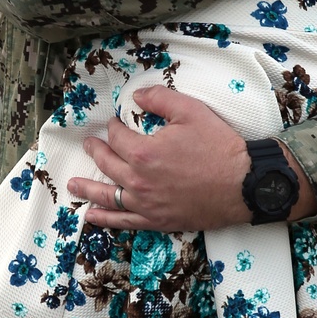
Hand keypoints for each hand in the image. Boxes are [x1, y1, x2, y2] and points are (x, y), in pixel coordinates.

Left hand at [68, 86, 316, 230]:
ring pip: (108, 195)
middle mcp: (138, 181)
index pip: (117, 136)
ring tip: (73, 184)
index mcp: (143, 152)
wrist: (243, 185)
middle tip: (89, 145)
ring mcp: (146, 204)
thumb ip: (159, 99)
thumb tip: (136, 96)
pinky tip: (91, 216)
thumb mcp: (191, 111)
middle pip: (108, 163)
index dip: (114, 126)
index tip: (117, 122)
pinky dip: (105, 219)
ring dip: (88, 188)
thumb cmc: (219, 147)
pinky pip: (124, 221)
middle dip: (96, 151)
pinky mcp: (157, 220)